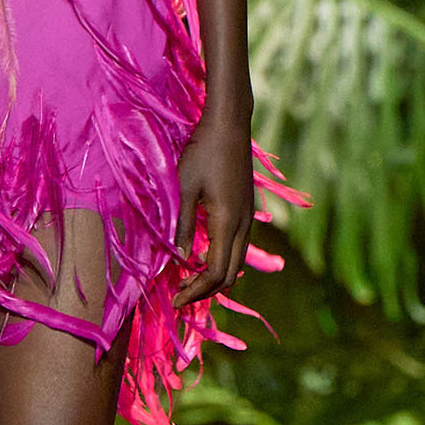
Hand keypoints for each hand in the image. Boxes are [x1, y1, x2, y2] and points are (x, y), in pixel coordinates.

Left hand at [173, 112, 255, 307]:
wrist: (229, 125)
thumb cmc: (202, 152)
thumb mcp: (184, 189)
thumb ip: (182, 227)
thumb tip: (180, 260)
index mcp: (227, 223)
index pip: (216, 272)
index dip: (196, 291)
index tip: (176, 300)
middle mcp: (243, 225)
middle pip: (230, 273)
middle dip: (206, 290)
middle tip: (180, 295)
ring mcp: (248, 218)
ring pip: (237, 261)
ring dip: (215, 276)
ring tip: (188, 280)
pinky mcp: (246, 210)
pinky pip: (238, 246)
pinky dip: (222, 260)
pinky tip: (203, 255)